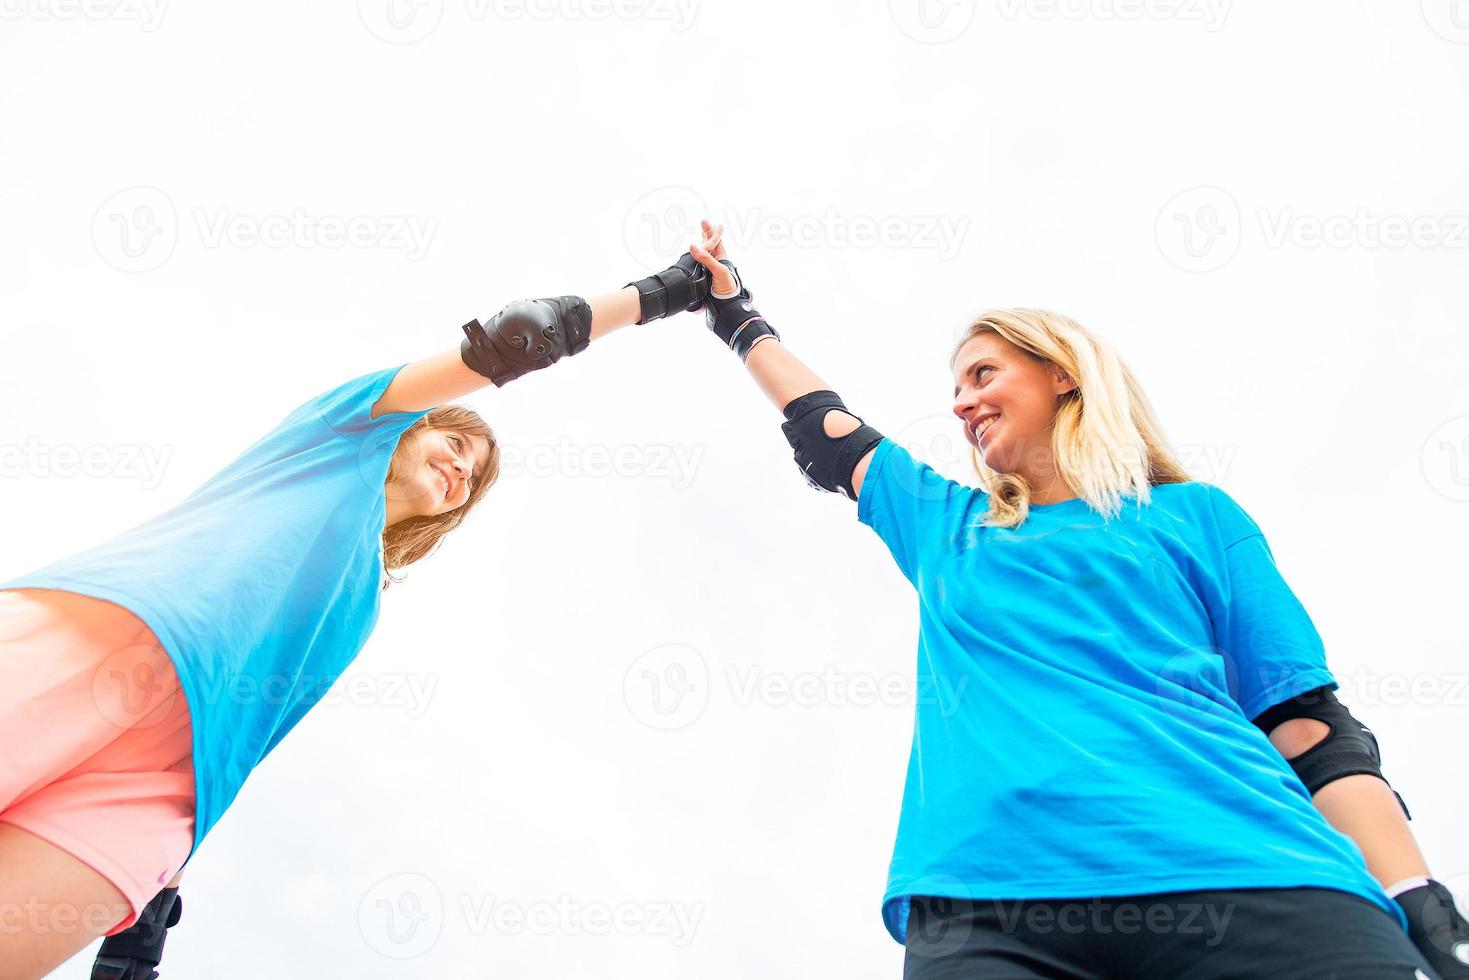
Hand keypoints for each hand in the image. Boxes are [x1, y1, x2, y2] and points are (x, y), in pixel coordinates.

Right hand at [686, 216, 778, 359]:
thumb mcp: (718, 271)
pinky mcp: (704, 282)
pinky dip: (695, 263)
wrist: (726, 308)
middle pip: (711, 247)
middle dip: (707, 235)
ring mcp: (710, 273)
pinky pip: (698, 269)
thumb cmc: (727, 289)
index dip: (711, 231)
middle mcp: (716, 265)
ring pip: (704, 257)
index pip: (716, 242)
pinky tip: (691, 261)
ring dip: (701, 248)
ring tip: (698, 240)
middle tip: (702, 223)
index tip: (705, 222)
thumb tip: (693, 246)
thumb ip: (706, 259)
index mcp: (722, 261)